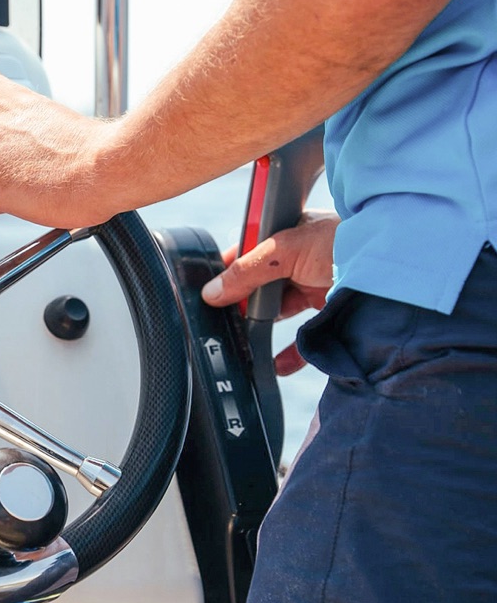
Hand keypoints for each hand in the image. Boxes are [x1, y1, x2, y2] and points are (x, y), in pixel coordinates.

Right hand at [201, 210, 338, 374]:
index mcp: (289, 237)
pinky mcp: (332, 315)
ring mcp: (317, 288)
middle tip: (221, 320)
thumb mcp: (286, 249)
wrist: (395, 266)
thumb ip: (246, 271)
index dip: (228, 269)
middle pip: (261, 286)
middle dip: (243, 304)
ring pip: (280, 313)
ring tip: (242, 343)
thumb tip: (211, 291)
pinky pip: (305, 341)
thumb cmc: (345, 241)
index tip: (206, 289)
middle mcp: (302, 262)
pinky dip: (290, 355)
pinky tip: (276, 365)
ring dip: (262, 328)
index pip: (248, 251)